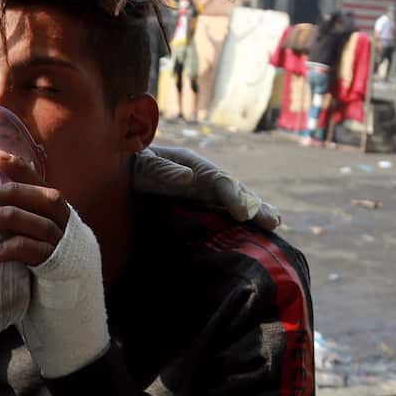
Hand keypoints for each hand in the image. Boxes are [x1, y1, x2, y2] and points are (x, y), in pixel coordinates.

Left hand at [0, 154, 108, 378]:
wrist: (70, 337)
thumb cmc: (44, 298)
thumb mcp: (29, 262)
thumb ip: (18, 239)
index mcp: (64, 226)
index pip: (44, 189)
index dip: (23, 172)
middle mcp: (73, 233)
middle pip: (47, 199)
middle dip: (14, 192)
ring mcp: (72, 252)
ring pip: (43, 222)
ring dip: (10, 217)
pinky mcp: (65, 272)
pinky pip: (39, 252)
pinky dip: (15, 247)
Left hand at [134, 145, 280, 230]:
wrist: (122, 171)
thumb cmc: (130, 165)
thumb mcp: (142, 166)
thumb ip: (162, 170)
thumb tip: (189, 177)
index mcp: (192, 164)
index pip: (219, 180)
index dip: (233, 196)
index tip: (244, 213)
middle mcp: (202, 176)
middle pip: (233, 190)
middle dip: (253, 205)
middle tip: (272, 222)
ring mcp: (202, 190)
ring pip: (233, 200)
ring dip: (253, 211)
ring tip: (273, 224)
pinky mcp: (198, 203)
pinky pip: (222, 211)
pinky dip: (239, 219)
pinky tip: (253, 231)